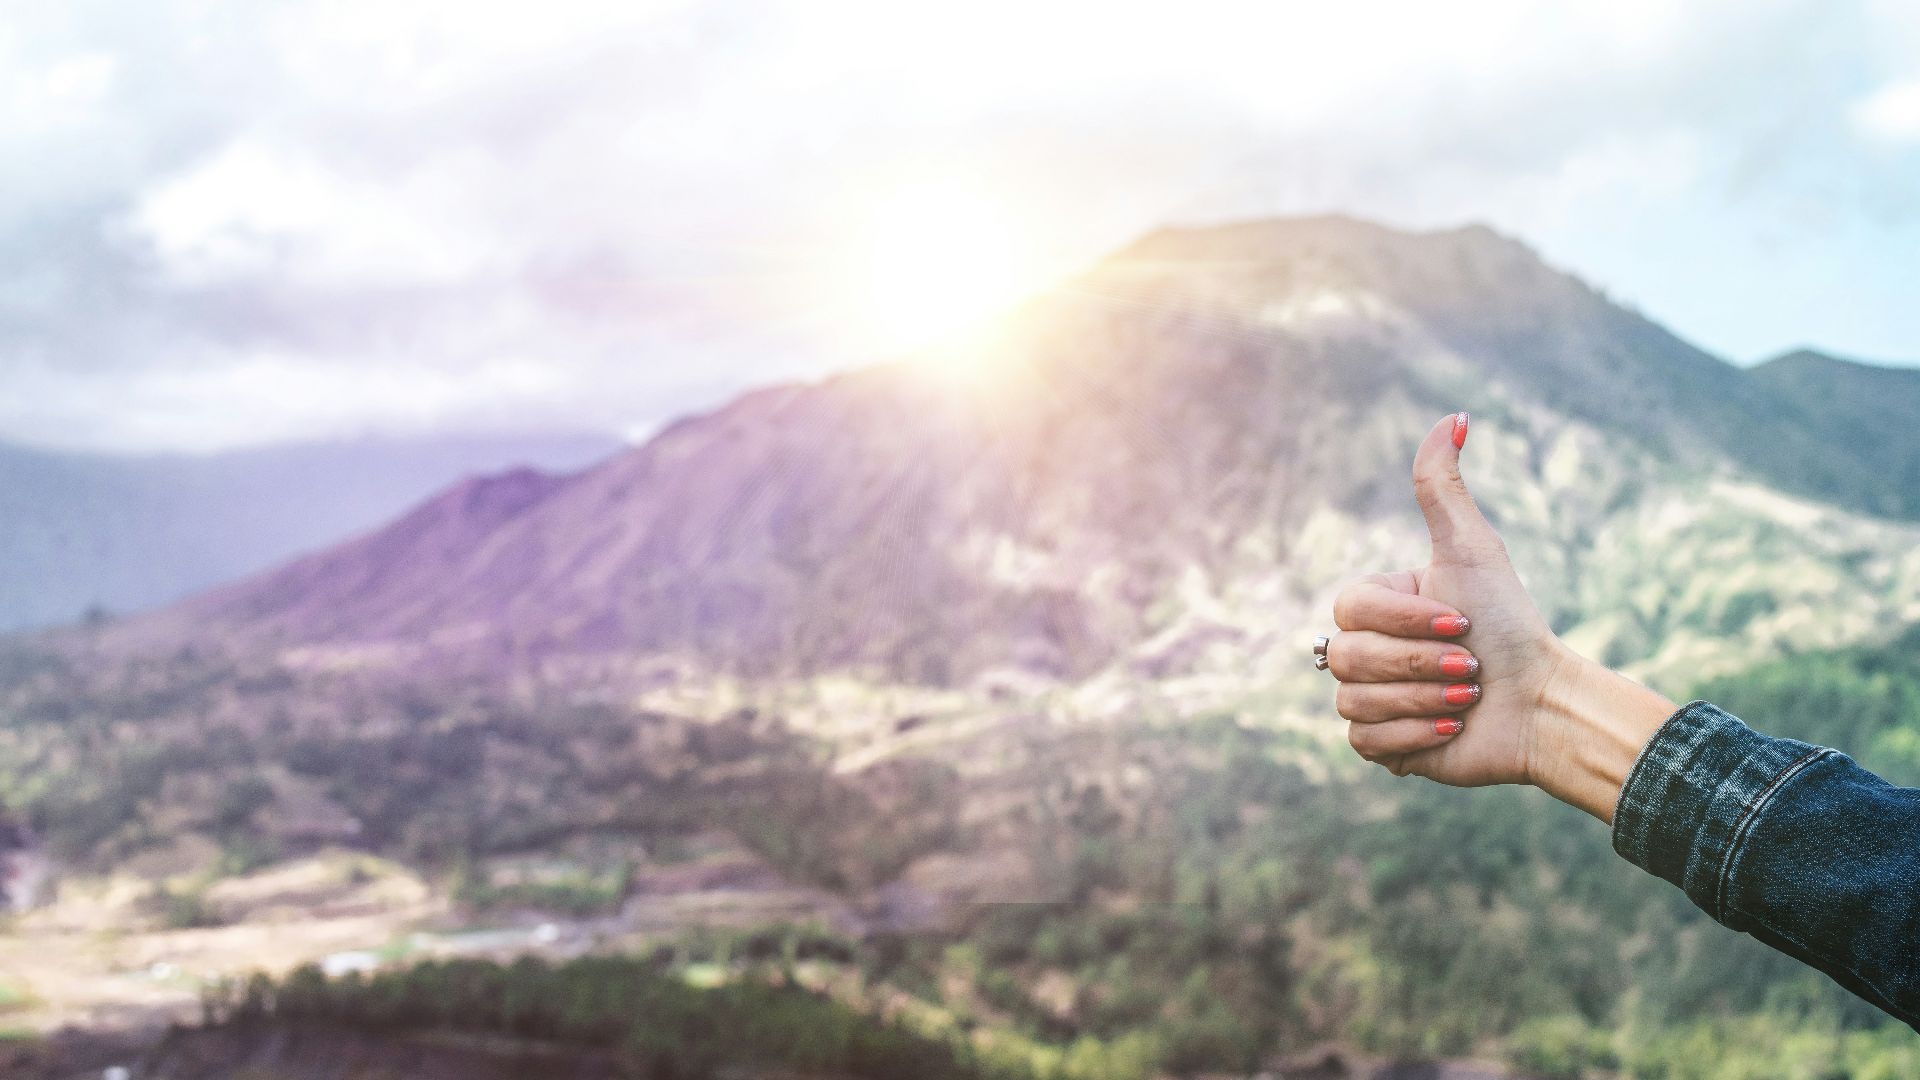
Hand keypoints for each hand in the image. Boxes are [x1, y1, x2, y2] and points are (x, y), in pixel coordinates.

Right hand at [1327, 413, 1675, 818]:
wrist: (1542, 703)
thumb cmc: (1509, 623)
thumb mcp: (1472, 550)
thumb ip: (1443, 487)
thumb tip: (1454, 415)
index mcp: (1376, 604)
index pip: (1350, 609)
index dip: (1403, 621)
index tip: (1460, 622)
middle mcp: (1365, 649)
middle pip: (1348, 658)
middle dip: (1420, 664)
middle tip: (1471, 665)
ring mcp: (1370, 699)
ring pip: (1355, 702)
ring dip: (1425, 699)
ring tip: (1468, 698)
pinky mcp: (1382, 746)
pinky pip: (1366, 743)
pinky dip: (1416, 734)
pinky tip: (1454, 726)